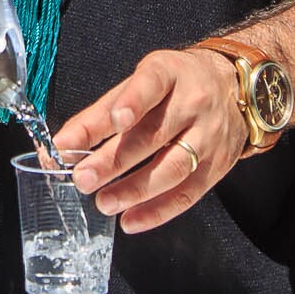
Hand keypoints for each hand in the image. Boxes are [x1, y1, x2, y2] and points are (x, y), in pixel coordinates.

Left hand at [50, 48, 248, 231]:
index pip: (151, 84)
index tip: (115, 119)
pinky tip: (130, 220)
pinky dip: (157, 211)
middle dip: (115, 159)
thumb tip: (60, 146)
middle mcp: (194, 102)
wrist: (235, 88)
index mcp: (170, 73)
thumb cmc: (175, 86)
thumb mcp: (141, 83)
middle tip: (83, 177)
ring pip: (173, 167)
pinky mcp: (217, 165)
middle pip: (154, 135)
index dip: (133, 101)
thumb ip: (101, 113)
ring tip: (103, 202)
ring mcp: (209, 136)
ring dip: (135, 190)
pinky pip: (188, 193)